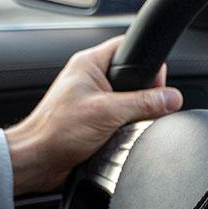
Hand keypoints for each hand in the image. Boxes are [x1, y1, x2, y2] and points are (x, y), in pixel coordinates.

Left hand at [5, 37, 182, 196]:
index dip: (147, 63)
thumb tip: (171, 98)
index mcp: (89, 64)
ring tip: (124, 126)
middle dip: (143, 94)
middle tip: (139, 110)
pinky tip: (119, 137)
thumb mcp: (107, 113)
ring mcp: (91, 99)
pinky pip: (119, 118)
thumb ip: (143, 104)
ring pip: (127, 100)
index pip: (128, 47)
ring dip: (132, 114)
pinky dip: (124, 127)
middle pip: (132, 76)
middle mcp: (90, 78)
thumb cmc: (55, 132)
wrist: (36, 161)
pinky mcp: (92, 120)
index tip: (157, 85)